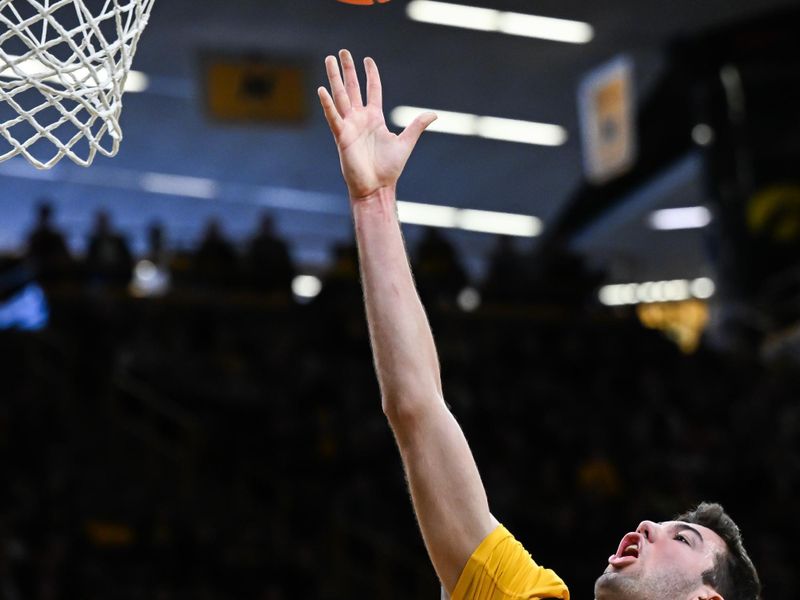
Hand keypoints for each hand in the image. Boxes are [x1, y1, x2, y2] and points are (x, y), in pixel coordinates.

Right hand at [318, 49, 436, 199]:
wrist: (377, 187)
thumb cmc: (389, 169)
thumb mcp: (406, 142)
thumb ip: (417, 126)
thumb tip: (433, 114)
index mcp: (375, 118)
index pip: (372, 90)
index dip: (370, 75)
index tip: (367, 60)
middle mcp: (360, 119)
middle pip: (353, 88)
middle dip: (347, 70)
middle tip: (342, 52)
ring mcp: (349, 126)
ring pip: (340, 97)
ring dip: (335, 79)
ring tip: (329, 59)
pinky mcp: (341, 136)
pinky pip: (333, 117)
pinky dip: (328, 104)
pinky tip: (322, 90)